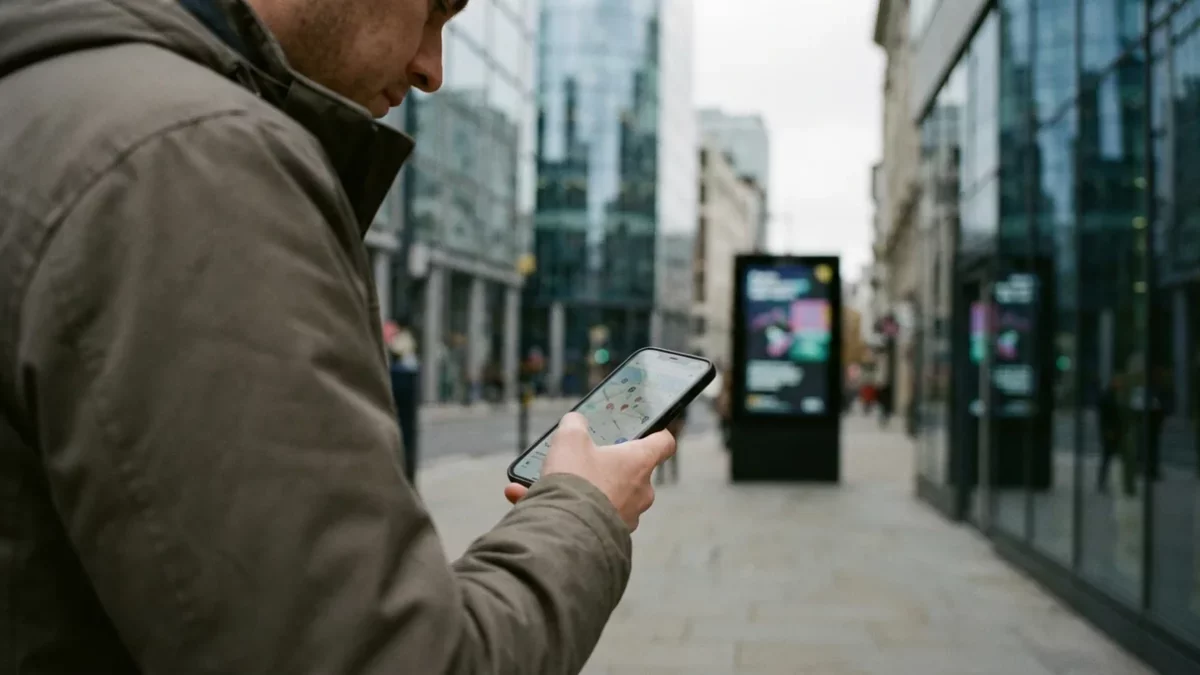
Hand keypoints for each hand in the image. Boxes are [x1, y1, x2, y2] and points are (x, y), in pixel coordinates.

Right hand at [504, 412, 674, 530]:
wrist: (566, 531)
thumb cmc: (575, 479)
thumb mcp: (569, 439)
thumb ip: (574, 424)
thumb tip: (575, 422)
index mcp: (639, 463)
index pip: (663, 443)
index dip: (656, 433)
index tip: (647, 431)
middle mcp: (640, 492)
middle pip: (630, 472)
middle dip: (604, 465)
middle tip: (581, 458)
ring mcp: (626, 517)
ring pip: (602, 496)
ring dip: (576, 488)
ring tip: (542, 482)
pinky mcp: (608, 536)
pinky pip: (584, 516)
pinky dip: (560, 508)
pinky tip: (522, 496)